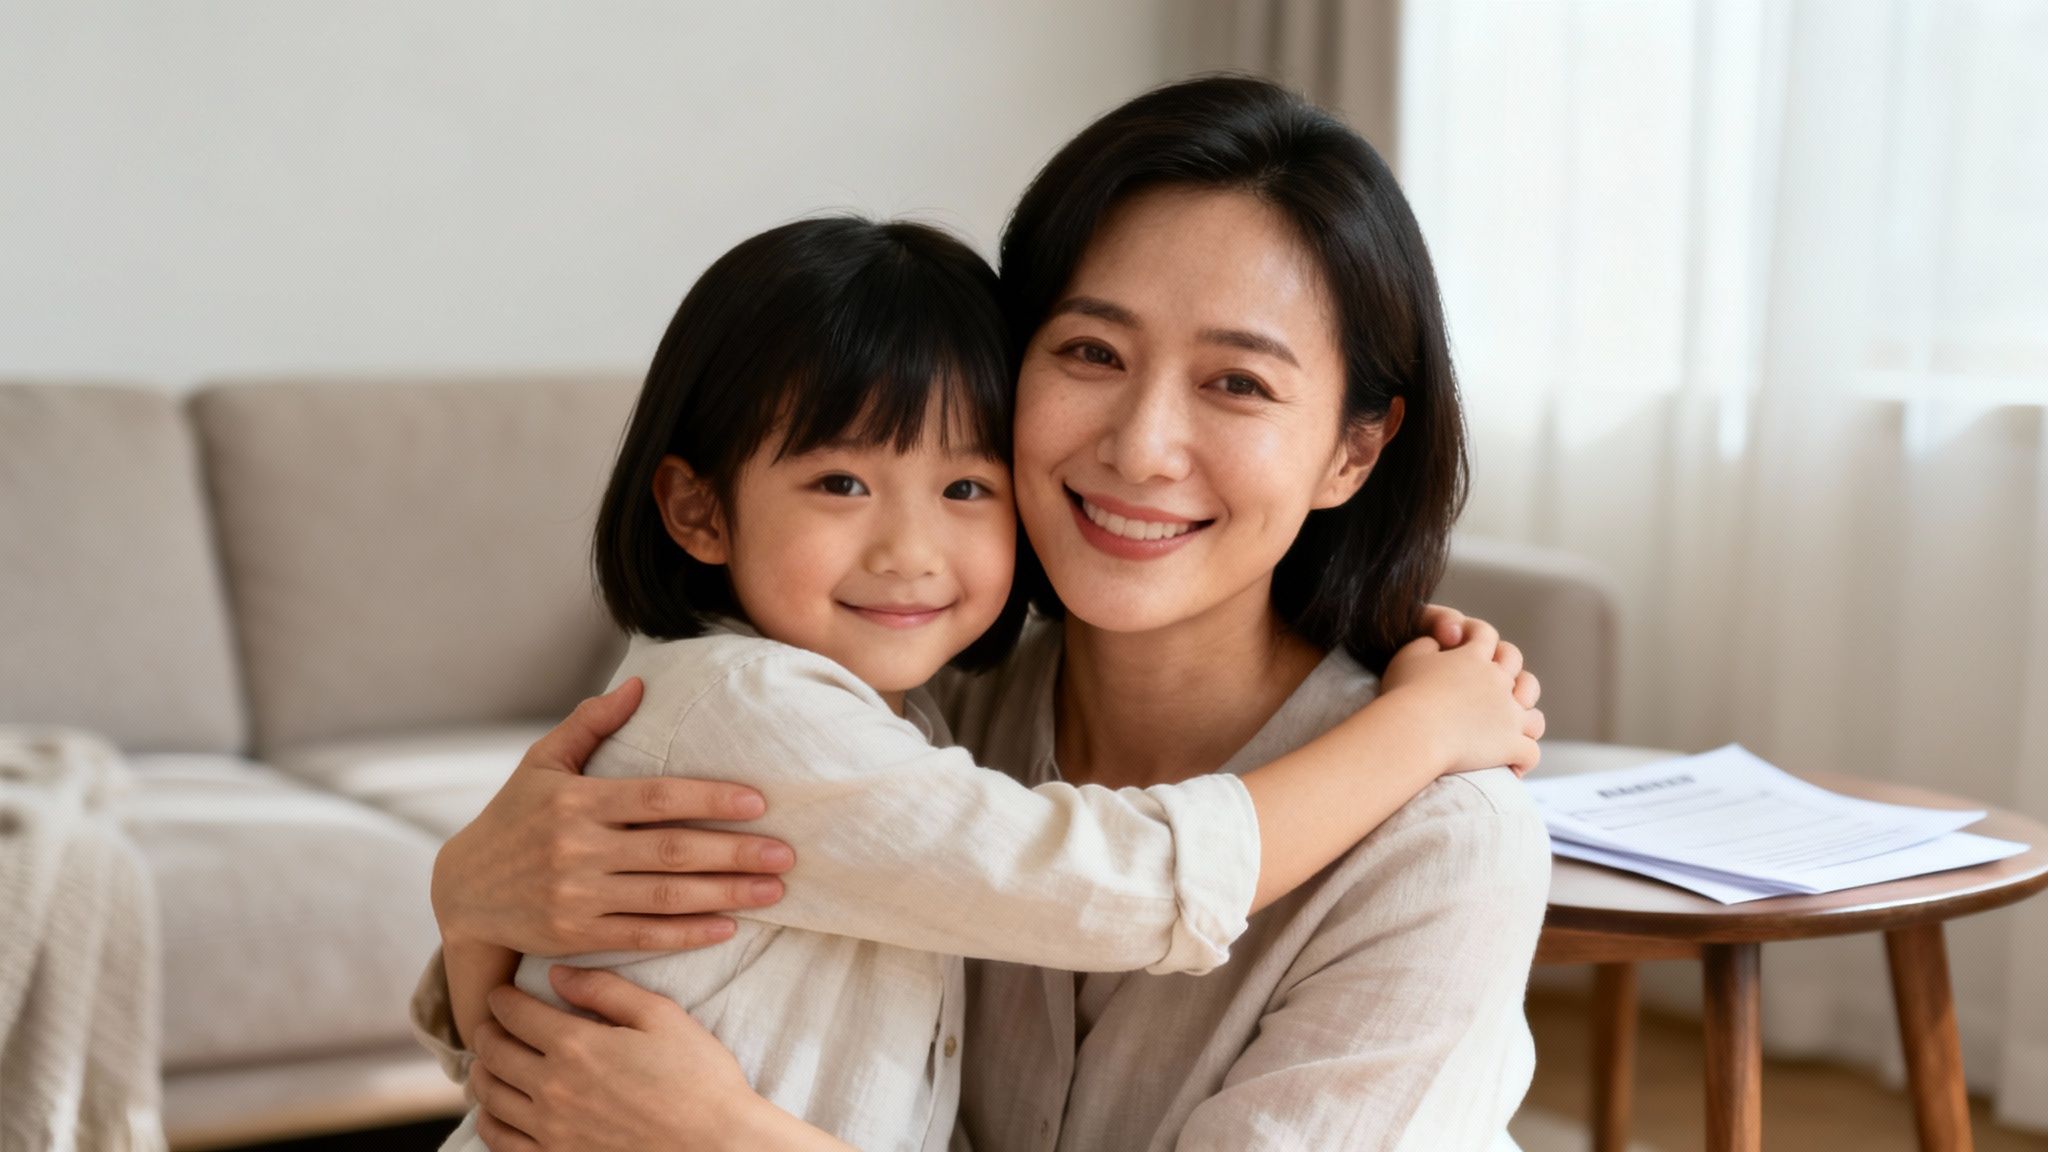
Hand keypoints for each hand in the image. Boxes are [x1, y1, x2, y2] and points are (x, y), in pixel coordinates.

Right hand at [431, 677, 796, 956]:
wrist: (462, 892)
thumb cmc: (513, 818)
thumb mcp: (541, 763)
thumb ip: (590, 724)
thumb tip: (638, 682)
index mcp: (575, 801)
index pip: (656, 798)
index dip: (709, 799)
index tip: (758, 802)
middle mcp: (577, 849)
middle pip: (671, 851)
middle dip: (734, 853)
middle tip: (786, 853)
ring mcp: (577, 897)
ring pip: (664, 897)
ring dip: (725, 895)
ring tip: (774, 890)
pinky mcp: (576, 936)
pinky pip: (643, 936)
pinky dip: (688, 933)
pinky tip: (728, 926)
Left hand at [469, 966, 756, 1150]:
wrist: (718, 1144)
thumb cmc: (699, 1077)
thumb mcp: (662, 1017)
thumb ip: (606, 990)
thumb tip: (557, 974)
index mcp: (576, 1045)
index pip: (515, 1013)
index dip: (502, 998)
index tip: (502, 993)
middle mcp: (553, 1088)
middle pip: (493, 1052)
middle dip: (486, 1031)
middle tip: (492, 1023)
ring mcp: (551, 1130)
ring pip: (490, 1096)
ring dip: (483, 1072)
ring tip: (489, 1061)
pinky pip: (501, 1142)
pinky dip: (489, 1121)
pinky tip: (496, 1111)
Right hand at [1379, 617, 1545, 775]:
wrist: (1414, 732)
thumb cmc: (1405, 695)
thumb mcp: (1408, 657)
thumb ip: (1426, 644)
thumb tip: (1436, 644)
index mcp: (1473, 657)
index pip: (1485, 635)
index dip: (1479, 637)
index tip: (1467, 645)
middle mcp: (1498, 682)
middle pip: (1518, 668)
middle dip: (1510, 673)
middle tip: (1495, 686)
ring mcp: (1509, 716)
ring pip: (1534, 715)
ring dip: (1526, 719)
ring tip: (1512, 729)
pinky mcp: (1511, 746)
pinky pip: (1530, 753)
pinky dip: (1523, 760)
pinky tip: (1510, 767)